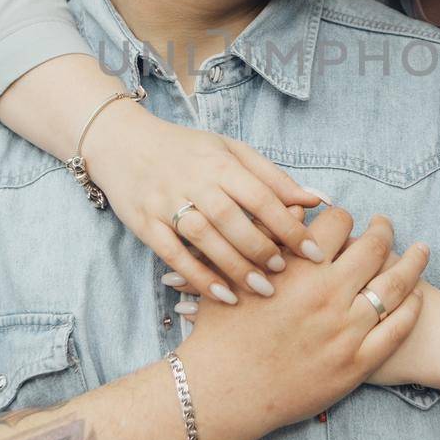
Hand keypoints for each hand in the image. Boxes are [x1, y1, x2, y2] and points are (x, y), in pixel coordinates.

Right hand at [81, 100, 330, 298]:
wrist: (123, 143)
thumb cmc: (186, 149)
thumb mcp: (230, 151)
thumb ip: (272, 176)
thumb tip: (316, 199)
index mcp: (219, 161)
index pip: (260, 195)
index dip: (289, 225)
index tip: (313, 251)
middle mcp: (193, 181)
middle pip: (232, 218)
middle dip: (262, 249)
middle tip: (286, 273)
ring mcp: (165, 202)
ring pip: (203, 237)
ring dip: (234, 266)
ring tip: (261, 289)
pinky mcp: (145, 223)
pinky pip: (172, 254)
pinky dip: (197, 277)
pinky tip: (221, 296)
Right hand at [178, 208, 430, 436]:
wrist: (222, 394)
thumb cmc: (221, 334)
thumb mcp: (237, 277)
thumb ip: (269, 240)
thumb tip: (298, 210)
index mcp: (298, 270)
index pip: (337, 223)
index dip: (344, 217)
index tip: (347, 221)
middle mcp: (326, 296)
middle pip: (373, 248)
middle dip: (384, 231)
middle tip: (387, 227)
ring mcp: (345, 331)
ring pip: (394, 287)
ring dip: (412, 264)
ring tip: (421, 252)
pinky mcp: (355, 365)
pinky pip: (396, 330)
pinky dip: (411, 309)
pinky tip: (416, 297)